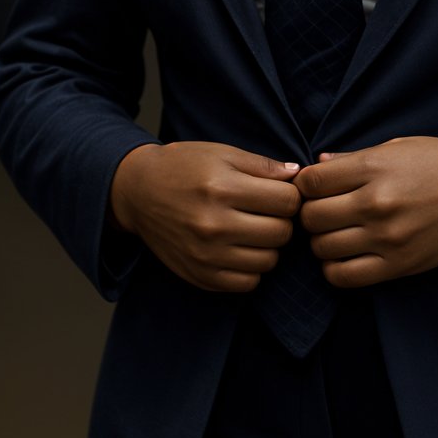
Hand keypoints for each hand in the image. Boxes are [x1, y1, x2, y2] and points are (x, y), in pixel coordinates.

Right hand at [108, 141, 302, 292]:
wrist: (138, 192)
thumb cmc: (184, 166)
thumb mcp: (223, 153)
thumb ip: (263, 166)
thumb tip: (298, 176)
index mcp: (222, 188)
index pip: (287, 202)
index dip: (291, 196)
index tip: (280, 193)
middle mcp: (214, 225)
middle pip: (281, 233)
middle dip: (283, 221)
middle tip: (269, 212)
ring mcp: (206, 255)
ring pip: (268, 261)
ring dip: (268, 246)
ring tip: (254, 229)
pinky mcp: (199, 276)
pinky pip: (247, 284)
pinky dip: (251, 268)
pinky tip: (241, 248)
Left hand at [293, 136, 437, 288]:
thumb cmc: (437, 162)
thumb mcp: (395, 147)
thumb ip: (353, 159)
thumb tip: (316, 165)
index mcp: (373, 168)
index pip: (311, 182)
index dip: (304, 185)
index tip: (312, 188)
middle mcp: (377, 202)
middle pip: (312, 217)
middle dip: (309, 215)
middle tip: (321, 212)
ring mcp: (387, 237)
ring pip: (323, 248)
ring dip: (321, 242)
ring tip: (334, 233)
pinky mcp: (399, 265)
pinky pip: (346, 277)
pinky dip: (334, 269)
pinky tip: (342, 256)